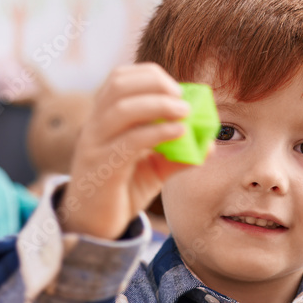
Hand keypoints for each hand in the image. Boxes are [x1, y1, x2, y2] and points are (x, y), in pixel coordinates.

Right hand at [58, 63, 192, 237]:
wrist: (93, 227)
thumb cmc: (121, 193)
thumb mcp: (153, 170)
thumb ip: (176, 155)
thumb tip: (209, 145)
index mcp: (103, 119)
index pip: (119, 79)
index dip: (149, 76)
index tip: (177, 88)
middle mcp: (94, 126)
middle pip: (118, 85)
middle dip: (154, 85)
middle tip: (183, 99)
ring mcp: (95, 145)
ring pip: (122, 109)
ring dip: (158, 104)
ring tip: (185, 112)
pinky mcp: (102, 168)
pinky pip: (129, 142)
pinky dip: (157, 132)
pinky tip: (178, 132)